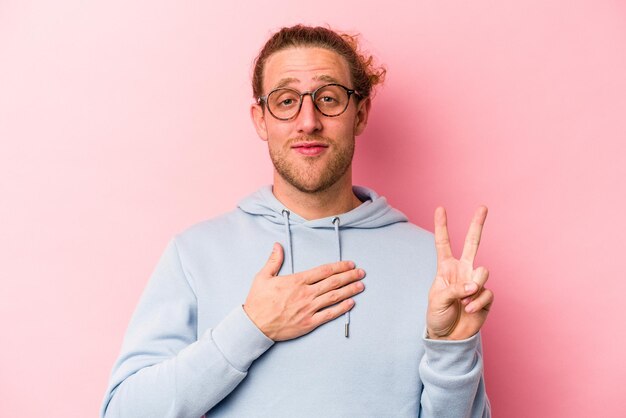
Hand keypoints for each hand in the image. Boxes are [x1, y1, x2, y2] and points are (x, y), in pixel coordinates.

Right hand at [243, 243, 364, 340]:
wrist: (255, 326)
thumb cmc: (258, 302)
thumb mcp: (262, 277)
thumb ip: (273, 261)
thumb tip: (277, 246)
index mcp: (297, 281)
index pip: (323, 271)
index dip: (339, 266)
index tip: (349, 264)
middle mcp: (306, 294)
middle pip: (333, 282)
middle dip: (349, 276)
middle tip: (361, 272)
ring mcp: (309, 309)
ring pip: (334, 297)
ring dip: (349, 290)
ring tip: (360, 285)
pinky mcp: (309, 323)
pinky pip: (329, 314)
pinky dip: (342, 308)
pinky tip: (351, 303)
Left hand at [426, 206, 493, 339]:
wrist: (448, 337)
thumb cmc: (437, 316)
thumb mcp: (438, 300)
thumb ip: (455, 289)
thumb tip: (474, 286)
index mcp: (446, 268)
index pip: (443, 243)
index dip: (442, 226)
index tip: (440, 208)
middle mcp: (462, 271)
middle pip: (472, 243)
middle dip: (477, 225)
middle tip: (482, 207)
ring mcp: (475, 282)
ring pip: (482, 272)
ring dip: (474, 287)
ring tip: (464, 301)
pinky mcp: (486, 296)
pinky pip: (486, 293)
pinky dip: (477, 303)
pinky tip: (469, 311)